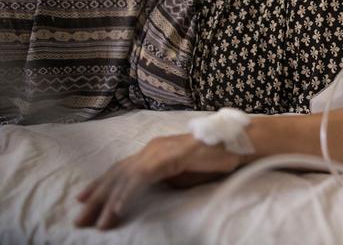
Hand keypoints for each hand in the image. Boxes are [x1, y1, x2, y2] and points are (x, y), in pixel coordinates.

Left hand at [74, 133, 240, 229]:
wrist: (237, 145)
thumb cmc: (216, 158)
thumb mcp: (184, 173)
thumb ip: (165, 179)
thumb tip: (152, 189)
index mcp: (154, 151)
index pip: (121, 169)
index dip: (102, 185)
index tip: (85, 201)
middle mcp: (152, 148)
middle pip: (117, 173)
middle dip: (96, 197)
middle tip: (79, 219)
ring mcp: (159, 151)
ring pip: (125, 177)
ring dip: (109, 202)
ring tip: (97, 222)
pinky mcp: (168, 157)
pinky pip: (142, 178)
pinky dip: (128, 195)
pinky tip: (117, 209)